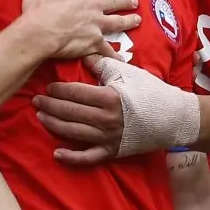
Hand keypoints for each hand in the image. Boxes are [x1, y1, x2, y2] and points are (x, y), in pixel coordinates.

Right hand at [21, 0, 141, 58]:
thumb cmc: (40, 5)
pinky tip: (123, 59)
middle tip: (134, 1)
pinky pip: (107, 50)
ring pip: (117, 22)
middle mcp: (93, 6)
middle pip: (114, 2)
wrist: (40, 30)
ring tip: (137, 20)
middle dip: (125, 1)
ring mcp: (96, 24)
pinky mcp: (93, 41)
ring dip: (128, 21)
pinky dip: (115, 55)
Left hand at [33, 56, 199, 164]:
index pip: (75, 93)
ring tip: (41, 117)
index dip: (58, 90)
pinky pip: (88, 158)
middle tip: (36, 101)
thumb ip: (103, 63)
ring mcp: (108, 138)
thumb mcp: (128, 73)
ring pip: (73, 133)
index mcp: (109, 97)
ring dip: (54, 125)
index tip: (48, 86)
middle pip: (70, 113)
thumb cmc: (150, 92)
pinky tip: (56, 153)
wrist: (173, 117)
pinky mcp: (112, 151)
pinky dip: (71, 157)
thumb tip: (83, 52)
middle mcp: (105, 119)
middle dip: (50, 106)